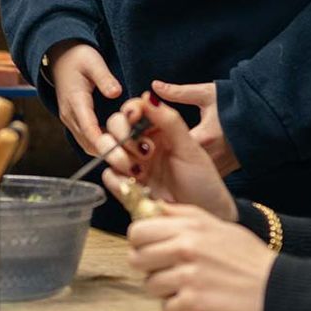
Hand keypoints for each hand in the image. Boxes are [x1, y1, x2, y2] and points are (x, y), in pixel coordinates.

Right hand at [46, 40, 121, 158]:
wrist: (60, 56)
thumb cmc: (78, 57)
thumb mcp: (93, 61)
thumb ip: (104, 78)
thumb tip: (116, 93)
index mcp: (75, 100)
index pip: (88, 127)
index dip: (103, 142)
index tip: (120, 152)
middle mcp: (70, 114)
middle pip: (88, 142)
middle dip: (108, 151)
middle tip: (133, 157)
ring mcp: (70, 119)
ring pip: (87, 144)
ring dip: (105, 150)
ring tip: (130, 153)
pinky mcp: (74, 121)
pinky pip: (87, 140)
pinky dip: (101, 145)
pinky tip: (118, 144)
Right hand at [102, 97, 236, 219]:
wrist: (205, 214)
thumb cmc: (203, 181)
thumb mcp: (189, 148)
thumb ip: (169, 121)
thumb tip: (148, 96)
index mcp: (158, 131)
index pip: (134, 110)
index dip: (129, 110)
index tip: (133, 115)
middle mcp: (142, 145)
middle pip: (113, 127)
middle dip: (121, 134)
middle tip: (140, 149)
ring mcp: (132, 166)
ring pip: (105, 149)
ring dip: (116, 155)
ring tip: (137, 169)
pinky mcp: (126, 187)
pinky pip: (109, 177)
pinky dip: (116, 179)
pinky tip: (134, 184)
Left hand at [127, 202, 273, 310]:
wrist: (280, 292)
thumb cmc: (251, 261)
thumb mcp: (221, 227)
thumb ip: (186, 216)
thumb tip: (156, 208)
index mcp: (191, 226)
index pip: (138, 230)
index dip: (141, 242)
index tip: (151, 250)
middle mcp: (185, 247)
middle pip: (136, 258)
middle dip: (149, 268)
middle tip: (170, 273)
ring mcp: (187, 276)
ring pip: (150, 285)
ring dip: (167, 291)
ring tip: (192, 288)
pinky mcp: (192, 304)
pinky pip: (166, 308)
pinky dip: (181, 310)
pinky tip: (201, 303)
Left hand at [150, 80, 238, 175]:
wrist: (268, 117)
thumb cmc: (238, 104)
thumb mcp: (207, 94)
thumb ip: (179, 92)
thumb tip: (154, 86)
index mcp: (203, 138)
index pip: (169, 145)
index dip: (151, 142)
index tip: (141, 136)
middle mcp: (210, 157)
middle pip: (174, 163)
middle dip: (160, 157)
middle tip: (145, 149)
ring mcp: (218, 167)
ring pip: (186, 173)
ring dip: (173, 166)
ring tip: (159, 157)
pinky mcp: (225, 171)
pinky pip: (199, 176)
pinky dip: (189, 170)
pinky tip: (180, 162)